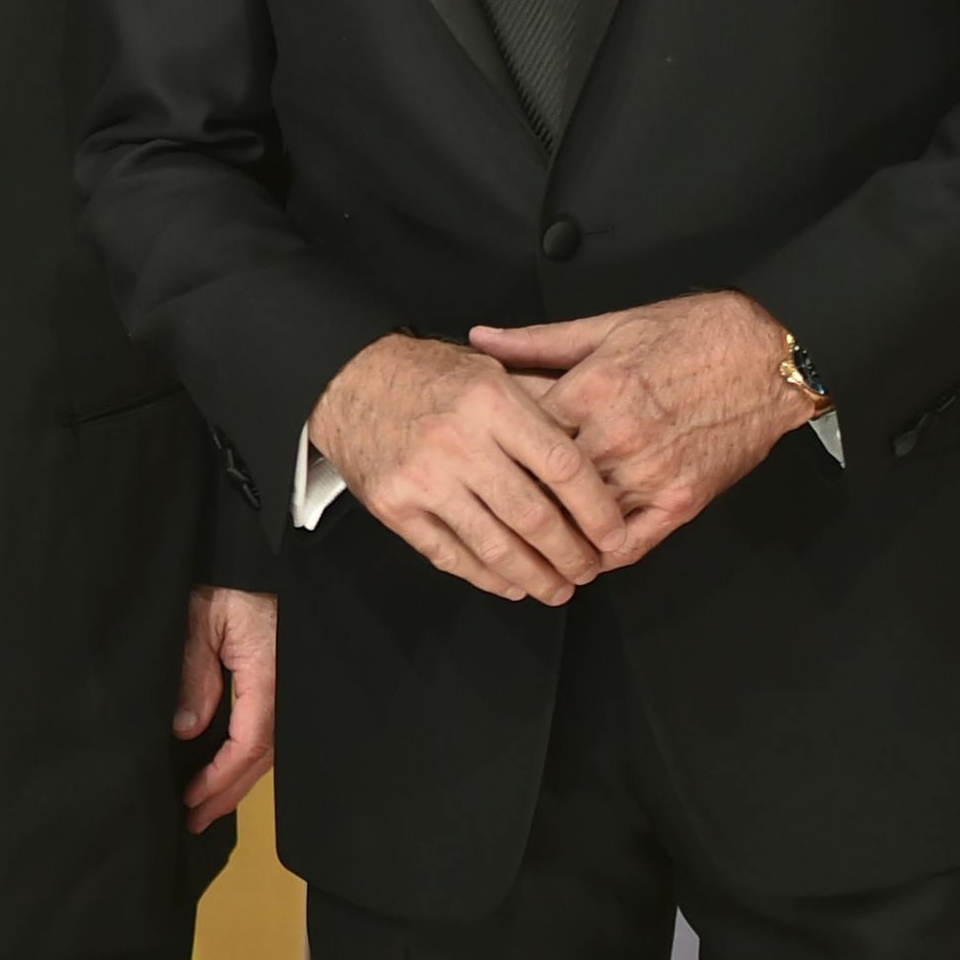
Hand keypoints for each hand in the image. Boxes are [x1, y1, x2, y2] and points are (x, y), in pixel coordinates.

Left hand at [172, 585, 275, 832]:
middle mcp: (288, 690)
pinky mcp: (284, 681)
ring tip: (205, 804)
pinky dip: (245, 754)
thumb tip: (185, 730)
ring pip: (268, 748)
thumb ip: (194, 673)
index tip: (190, 800)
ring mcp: (290, 687)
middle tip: (194, 820)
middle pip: (262, 758)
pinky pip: (268, 729)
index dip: (220, 778)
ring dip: (237, 778)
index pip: (249, 744)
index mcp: (270, 676)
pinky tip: (225, 767)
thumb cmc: (232, 577)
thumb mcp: (203, 617)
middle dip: (227, 792)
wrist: (262, 550)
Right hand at [309, 334, 623, 602]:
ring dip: (537, 577)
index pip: (563, 467)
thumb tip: (599, 452)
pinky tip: (510, 584)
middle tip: (590, 568)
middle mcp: (458, 442)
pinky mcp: (394, 506)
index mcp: (490, 402)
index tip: (615, 535)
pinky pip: (450, 556)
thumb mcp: (489, 371)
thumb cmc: (423, 375)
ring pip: (496, 546)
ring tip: (559, 588)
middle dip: (573, 555)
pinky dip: (487, 578)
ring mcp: (423, 478)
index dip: (598, 510)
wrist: (345, 380)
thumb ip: (541, 407)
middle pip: (535, 517)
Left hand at [469, 292, 819, 569]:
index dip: (495, 447)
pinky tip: (579, 553)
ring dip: (553, 530)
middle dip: (516, 492)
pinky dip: (600, 552)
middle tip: (490, 504)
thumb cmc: (692, 333)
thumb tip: (481, 339)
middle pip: (545, 481)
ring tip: (524, 538)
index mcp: (593, 389)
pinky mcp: (683, 499)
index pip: (521, 434)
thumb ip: (537, 341)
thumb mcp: (607, 325)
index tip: (478, 457)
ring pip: (581, 517)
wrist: (767, 355)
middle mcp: (618, 435)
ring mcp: (652, 472)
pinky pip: (631, 542)